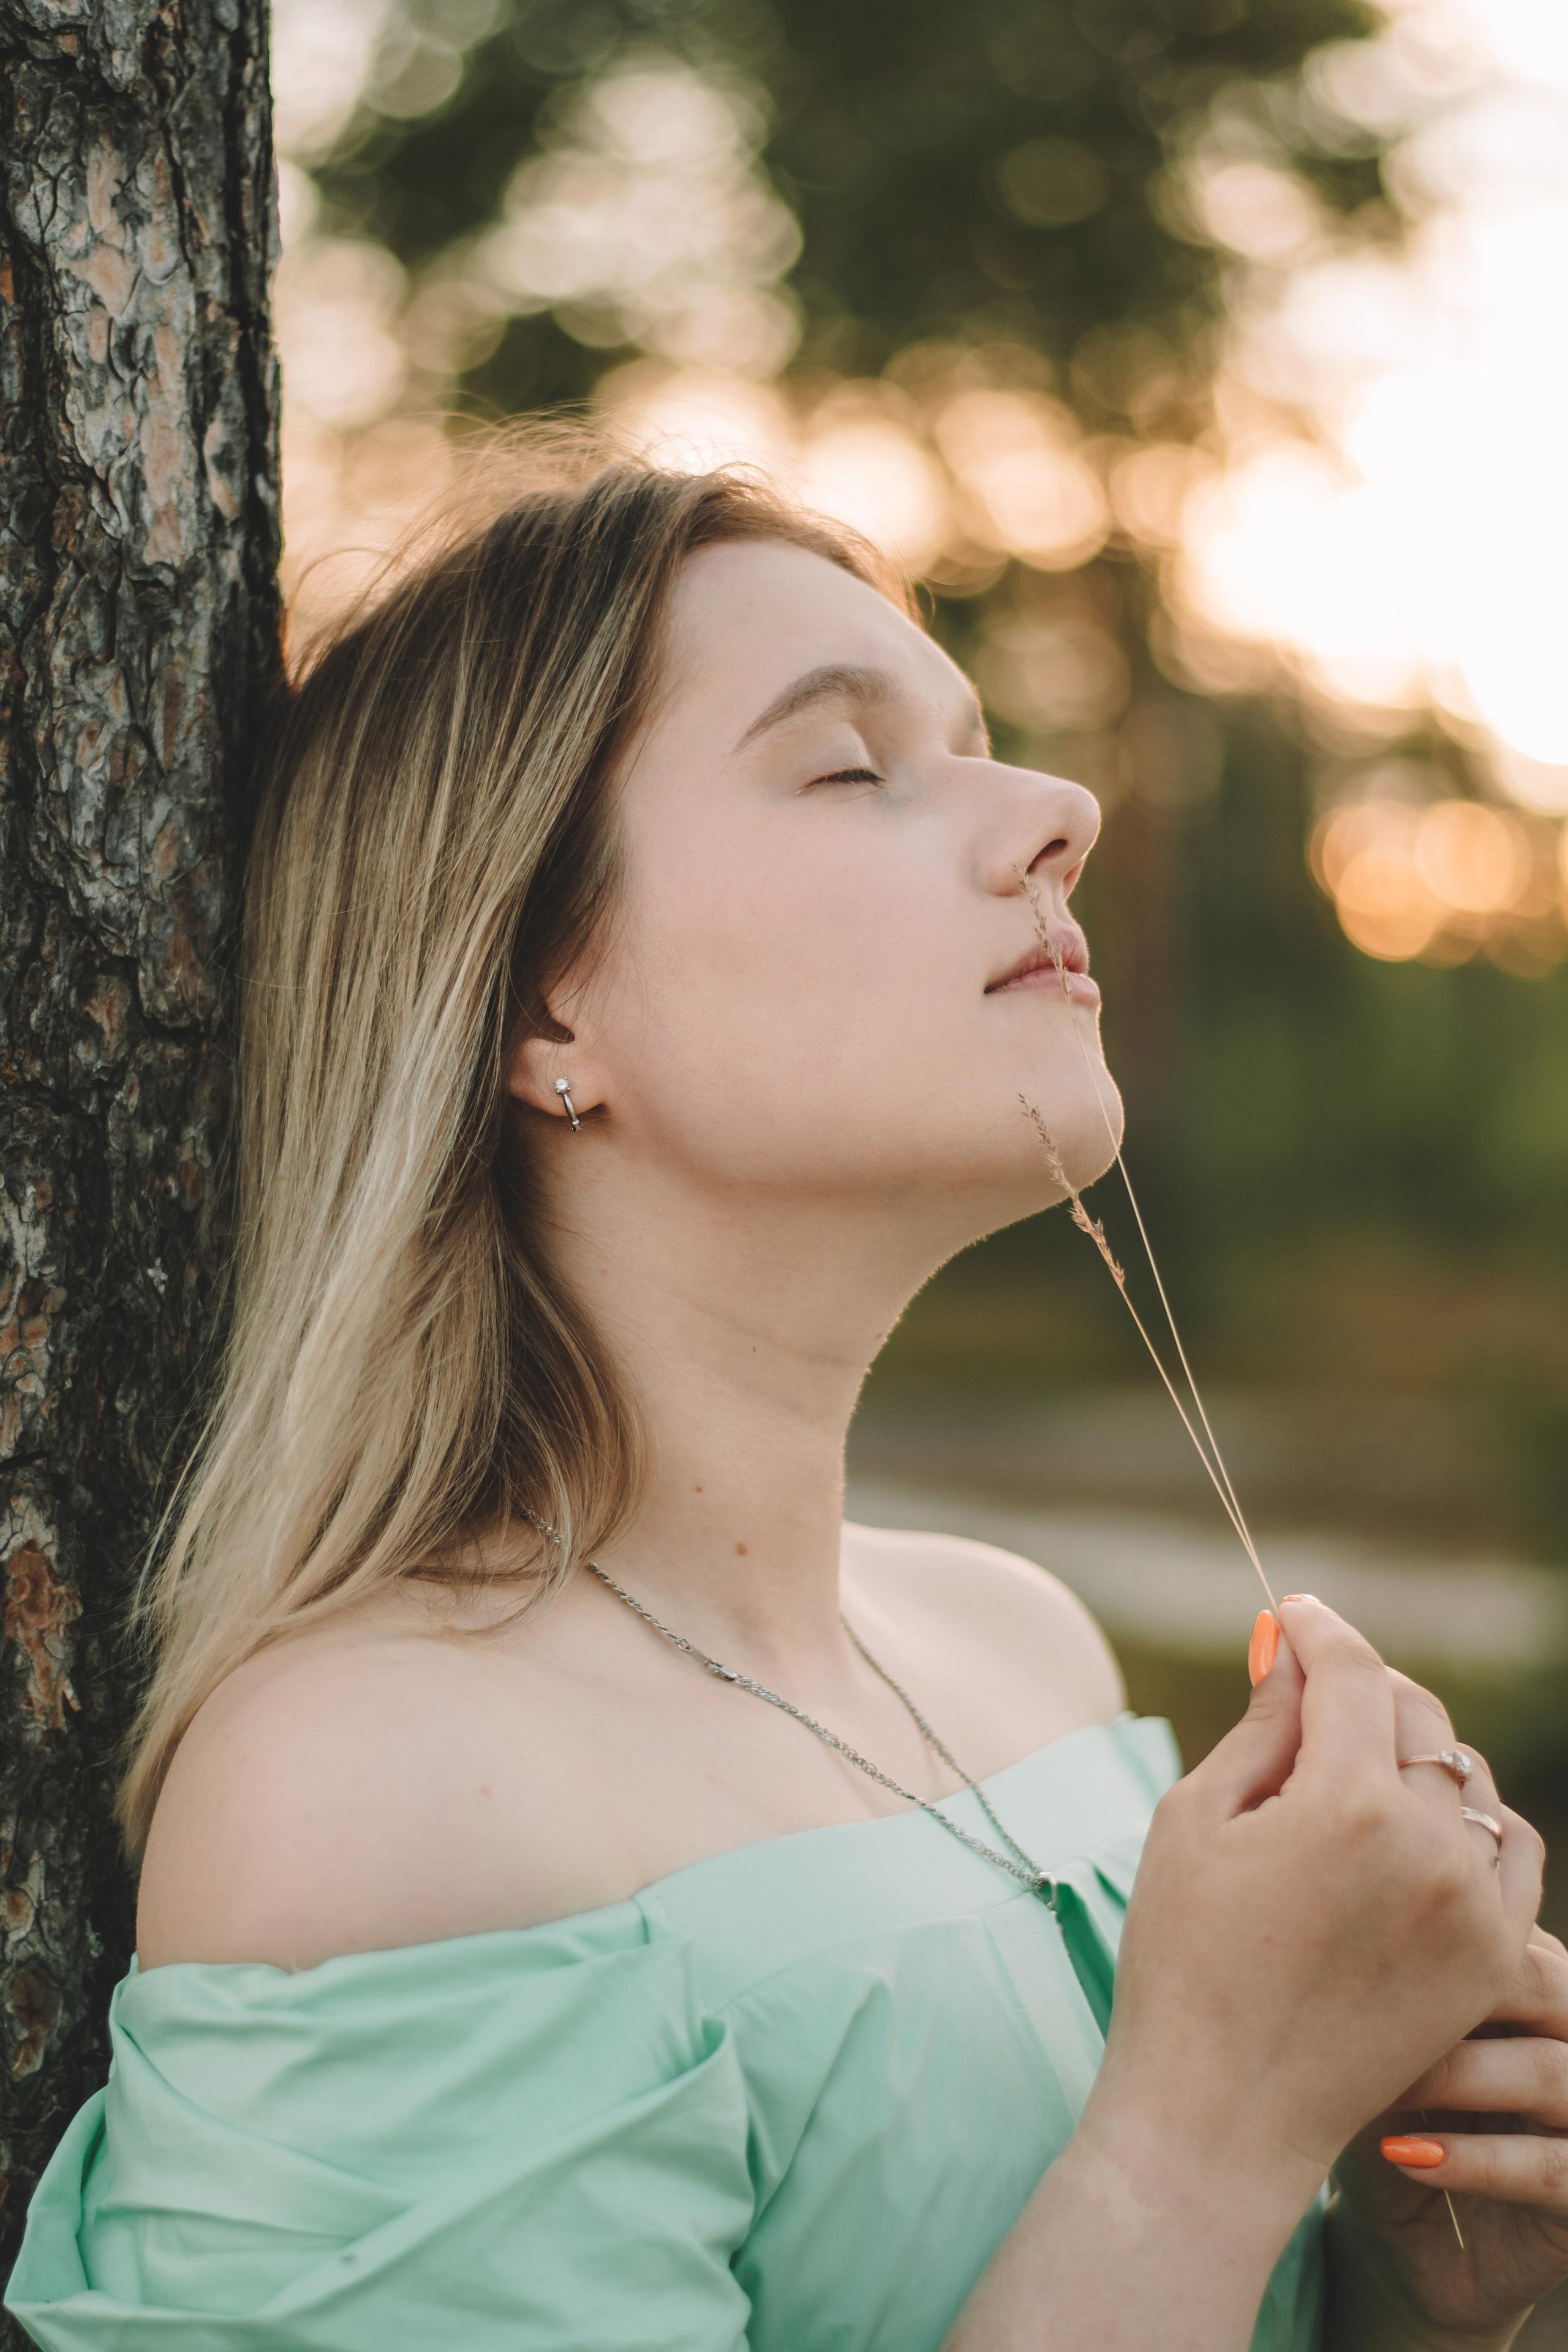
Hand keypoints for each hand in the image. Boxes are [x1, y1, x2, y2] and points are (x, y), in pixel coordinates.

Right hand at [1084, 1599, 1541, 2232]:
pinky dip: (1471, 1820)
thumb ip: (1260, 1726)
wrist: (1226, 2113)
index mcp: (1347, 1806)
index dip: (1316, 1627)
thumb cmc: (1184, 1959)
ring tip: (1355, 1763)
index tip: (1290, 1613)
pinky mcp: (1492, 1957)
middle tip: (1310, 1686)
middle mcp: (1429, 1849)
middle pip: (1417, 1715)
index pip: (1351, 1672)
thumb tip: (1291, 1649)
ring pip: (1467, 1778)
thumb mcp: (1196, 1820)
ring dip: (1414, 1752)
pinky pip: (1511, 1850)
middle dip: (1361, 1686)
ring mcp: (1474, 1908)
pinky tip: (1420, 1825)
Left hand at [1331, 1923, 1567, 2346]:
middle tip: (1378, 2012)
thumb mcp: (1372, 2051)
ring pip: (1552, 2072)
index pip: (1508, 1930)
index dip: (1442, 1935)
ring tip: (1382, 2093)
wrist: (1402, 2249)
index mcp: (1531, 1987)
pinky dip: (1476, 2161)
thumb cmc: (1383, 2122)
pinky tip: (1406, 2155)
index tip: (1359, 1948)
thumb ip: (1373, 1992)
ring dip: (1459, 2076)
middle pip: (1549, 1984)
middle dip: (1462, 1994)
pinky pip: (1551, 2168)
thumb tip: (1325, 1930)